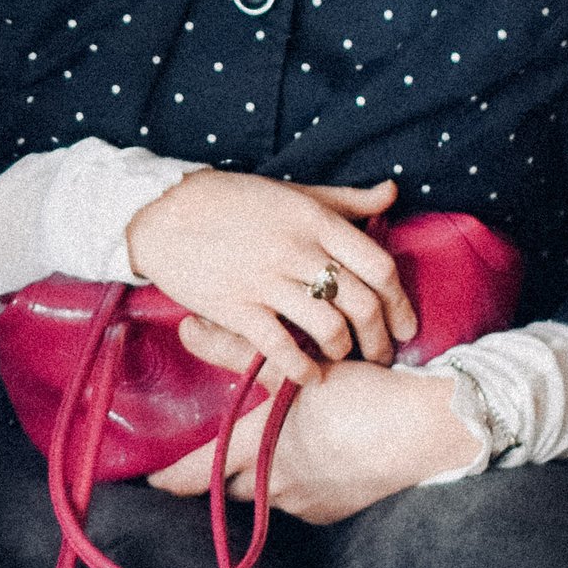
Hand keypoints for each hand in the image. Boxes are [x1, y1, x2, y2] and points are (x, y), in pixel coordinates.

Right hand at [126, 170, 413, 389]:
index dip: (401, 302)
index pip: (379, 266)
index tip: (406, 325)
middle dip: (380, 338)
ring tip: (344, 360)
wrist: (162, 212)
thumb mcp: (293, 192)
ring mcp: (266, 280)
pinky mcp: (235, 307)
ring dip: (344, 352)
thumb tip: (392, 194)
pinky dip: (302, 368)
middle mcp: (297, 250)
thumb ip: (345, 199)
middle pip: (362, 304)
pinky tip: (309, 376)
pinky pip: (280, 347)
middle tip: (382, 355)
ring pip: (328, 328)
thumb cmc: (230, 200)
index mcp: (315, 220)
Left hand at [149, 358, 476, 521]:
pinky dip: (301, 481)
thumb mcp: (296, 367)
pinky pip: (304, 499)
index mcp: (259, 448)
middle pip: (233, 485)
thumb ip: (237, 350)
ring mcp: (308, 503)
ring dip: (266, 473)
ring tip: (279, 445)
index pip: (199, 473)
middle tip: (221, 451)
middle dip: (224, 471)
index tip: (150, 479)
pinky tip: (317, 457)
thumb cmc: (361, 394)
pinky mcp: (337, 510)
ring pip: (269, 492)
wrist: (426, 431)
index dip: (171, 478)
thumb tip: (187, 327)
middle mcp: (276, 485)